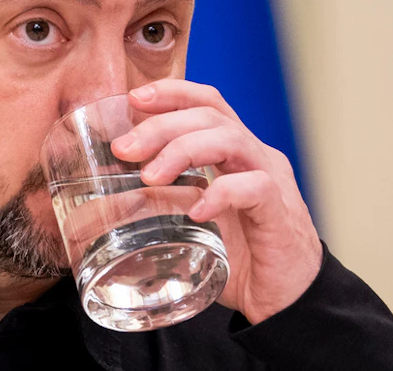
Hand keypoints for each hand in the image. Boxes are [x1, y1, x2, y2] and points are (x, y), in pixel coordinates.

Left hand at [110, 78, 322, 324]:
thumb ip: (158, 200)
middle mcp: (256, 157)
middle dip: (162, 125)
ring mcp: (272, 182)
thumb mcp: (191, 220)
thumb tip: (105, 191)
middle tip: (124, 149)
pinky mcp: (281, 214)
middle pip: (211, 116)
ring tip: (150, 177)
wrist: (287, 300)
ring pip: (231, 139)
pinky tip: (196, 210)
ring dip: (183, 150)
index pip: (207, 103)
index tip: (133, 97)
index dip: (172, 92)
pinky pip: (255, 187)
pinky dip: (221, 193)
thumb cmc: (238, 256)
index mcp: (235, 152)